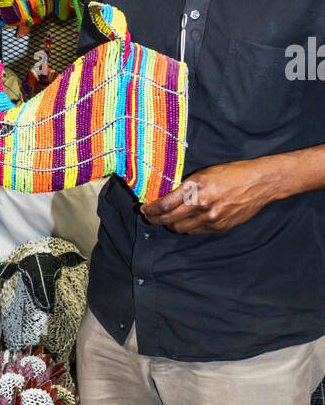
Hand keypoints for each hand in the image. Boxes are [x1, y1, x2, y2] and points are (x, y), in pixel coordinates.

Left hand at [140, 158, 279, 233]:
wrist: (260, 183)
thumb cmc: (232, 173)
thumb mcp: (204, 173)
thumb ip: (186, 186)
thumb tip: (167, 196)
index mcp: (196, 188)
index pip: (164, 205)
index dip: (150, 209)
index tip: (144, 208)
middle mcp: (202, 206)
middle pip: (168, 220)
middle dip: (154, 219)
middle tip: (148, 216)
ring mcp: (211, 219)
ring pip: (180, 229)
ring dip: (169, 225)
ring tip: (165, 220)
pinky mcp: (219, 227)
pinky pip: (195, 231)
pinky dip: (186, 227)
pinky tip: (184, 221)